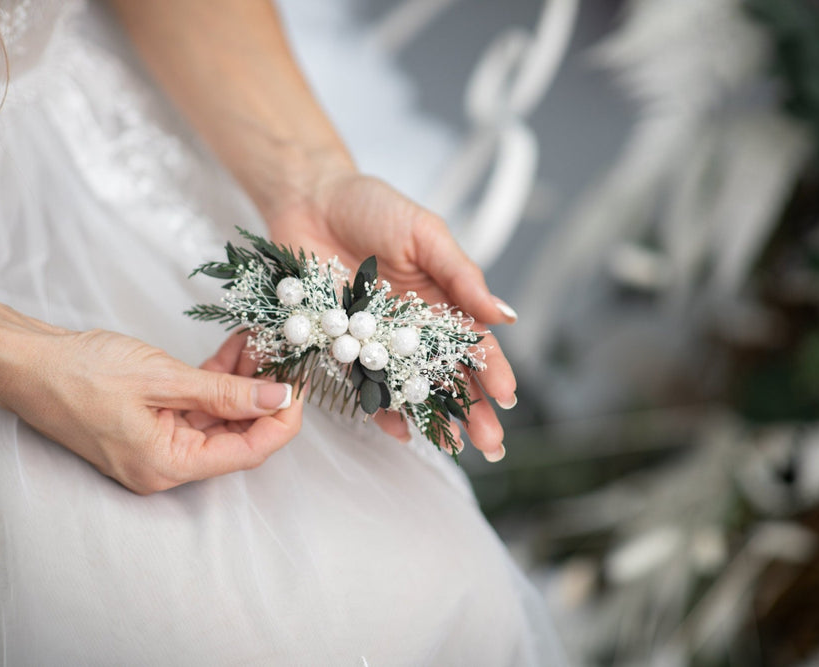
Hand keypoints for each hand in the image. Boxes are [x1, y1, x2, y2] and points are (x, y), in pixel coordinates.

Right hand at [0, 329, 300, 493]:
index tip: (300, 386)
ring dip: (241, 382)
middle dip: (263, 394)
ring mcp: (156, 444)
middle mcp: (165, 464)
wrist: (24, 362)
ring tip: (259, 343)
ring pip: (218, 417)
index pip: (247, 453)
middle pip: (235, 435)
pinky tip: (233, 351)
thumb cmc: (79, 373)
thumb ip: (225, 392)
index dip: (282, 421)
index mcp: (168, 465)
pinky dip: (215, 381)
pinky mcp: (149, 423)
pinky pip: (196, 406)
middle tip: (284, 355)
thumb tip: (277, 399)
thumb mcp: (162, 378)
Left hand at [268, 171, 516, 460]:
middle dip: (473, 410)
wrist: (311, 199)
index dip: (493, 371)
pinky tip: (398, 431)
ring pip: (411, 387)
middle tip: (491, 444)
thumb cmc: (373, 207)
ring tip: (454, 448)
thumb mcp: (425, 234)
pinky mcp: (341, 345)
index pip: (474, 342)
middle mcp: (413, 327)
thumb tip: (505, 315)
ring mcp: (378, 339)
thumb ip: (461, 275)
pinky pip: (361, 382)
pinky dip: (379, 408)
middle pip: (448, 374)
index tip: (508, 397)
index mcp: (441, 300)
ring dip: (433, 418)